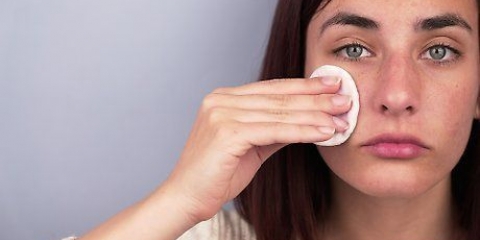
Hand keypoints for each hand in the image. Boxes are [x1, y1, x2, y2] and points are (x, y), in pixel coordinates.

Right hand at [164, 76, 351, 223]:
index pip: (272, 88)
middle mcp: (221, 99)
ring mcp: (221, 113)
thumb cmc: (216, 174)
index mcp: (224, 98)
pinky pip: (274, 130)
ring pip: (279, 113)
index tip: (331, 85)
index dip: (304, 86)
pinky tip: (324, 132)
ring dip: (315, 115)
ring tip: (342, 118)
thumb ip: (274, 129)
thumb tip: (307, 120)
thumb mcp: (251, 146)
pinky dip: (302, 131)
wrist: (186, 197)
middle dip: (316, 98)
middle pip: (278, 98)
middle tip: (346, 98)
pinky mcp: (226, 132)